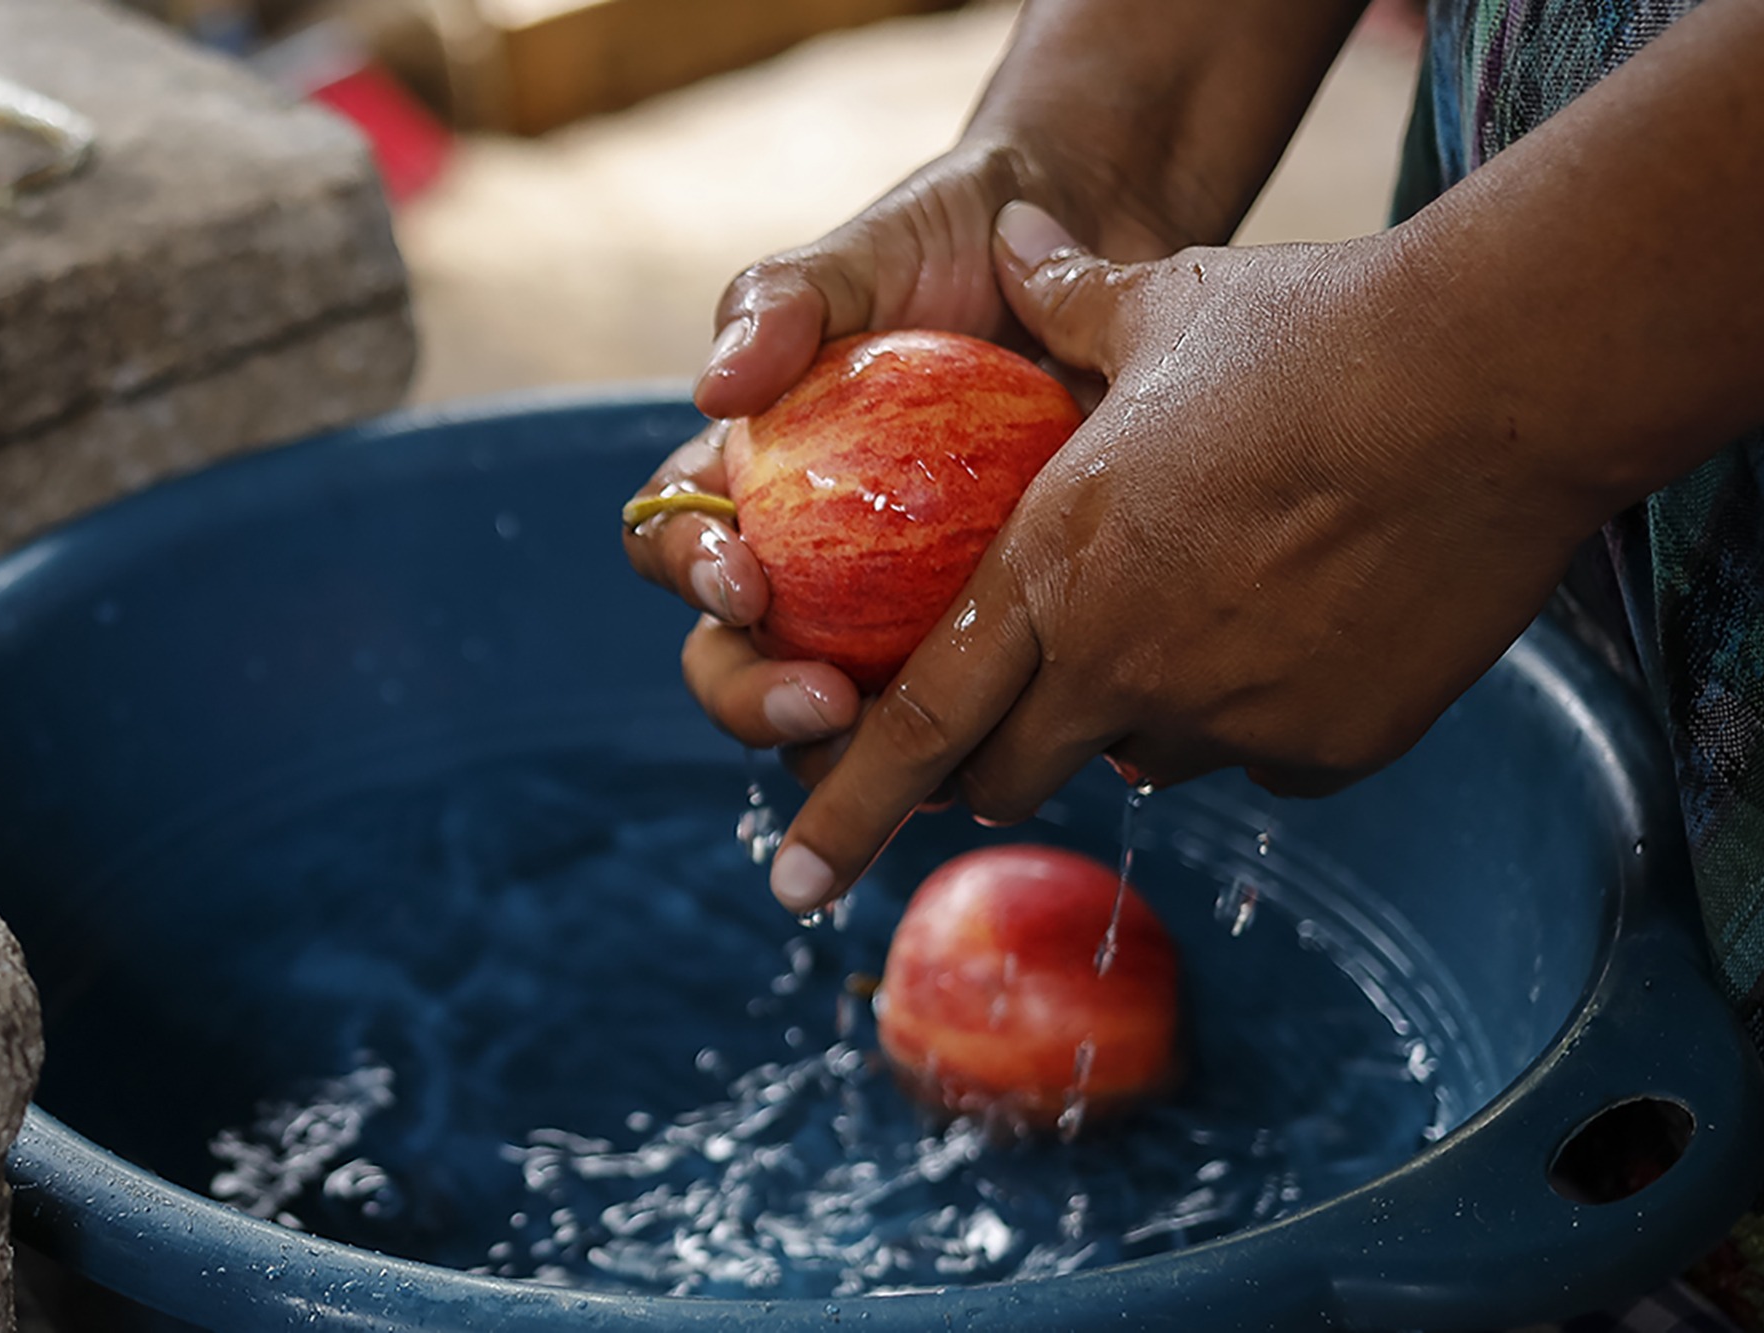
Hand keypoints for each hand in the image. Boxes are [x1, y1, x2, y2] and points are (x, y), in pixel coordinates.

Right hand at [623, 140, 1187, 761]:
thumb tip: (713, 386)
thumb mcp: (868, 247)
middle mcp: (801, 552)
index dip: (688, 573)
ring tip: (908, 755)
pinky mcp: (978, 628)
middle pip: (731, 659)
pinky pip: (954, 704)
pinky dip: (959, 738)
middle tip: (823, 705)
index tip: (743, 577)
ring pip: (829, 714)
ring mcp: (886, 603)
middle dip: (754, 701)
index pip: (673, 542)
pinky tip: (1001, 742)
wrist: (1089, 247)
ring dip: (847, 752)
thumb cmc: (956, 241)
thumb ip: (782, 297)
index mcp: (747, 476)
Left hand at [760, 203, 1607, 912]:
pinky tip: (1309, 628)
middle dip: (996, 767)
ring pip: (1144, 763)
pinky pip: (1266, 760)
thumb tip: (1016, 240)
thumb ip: (1069, 301)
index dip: (844, 811)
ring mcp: (1230, 716)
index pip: (918, 724)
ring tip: (1202, 619)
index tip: (788, 883)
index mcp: (1054, 568)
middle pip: (1013, 775)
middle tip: (1012, 734)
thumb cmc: (1315, 332)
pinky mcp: (1330, 747)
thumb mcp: (1167, 305)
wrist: (1495, 382)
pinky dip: (1261, 719)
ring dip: (1141, 719)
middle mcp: (1123, 664)